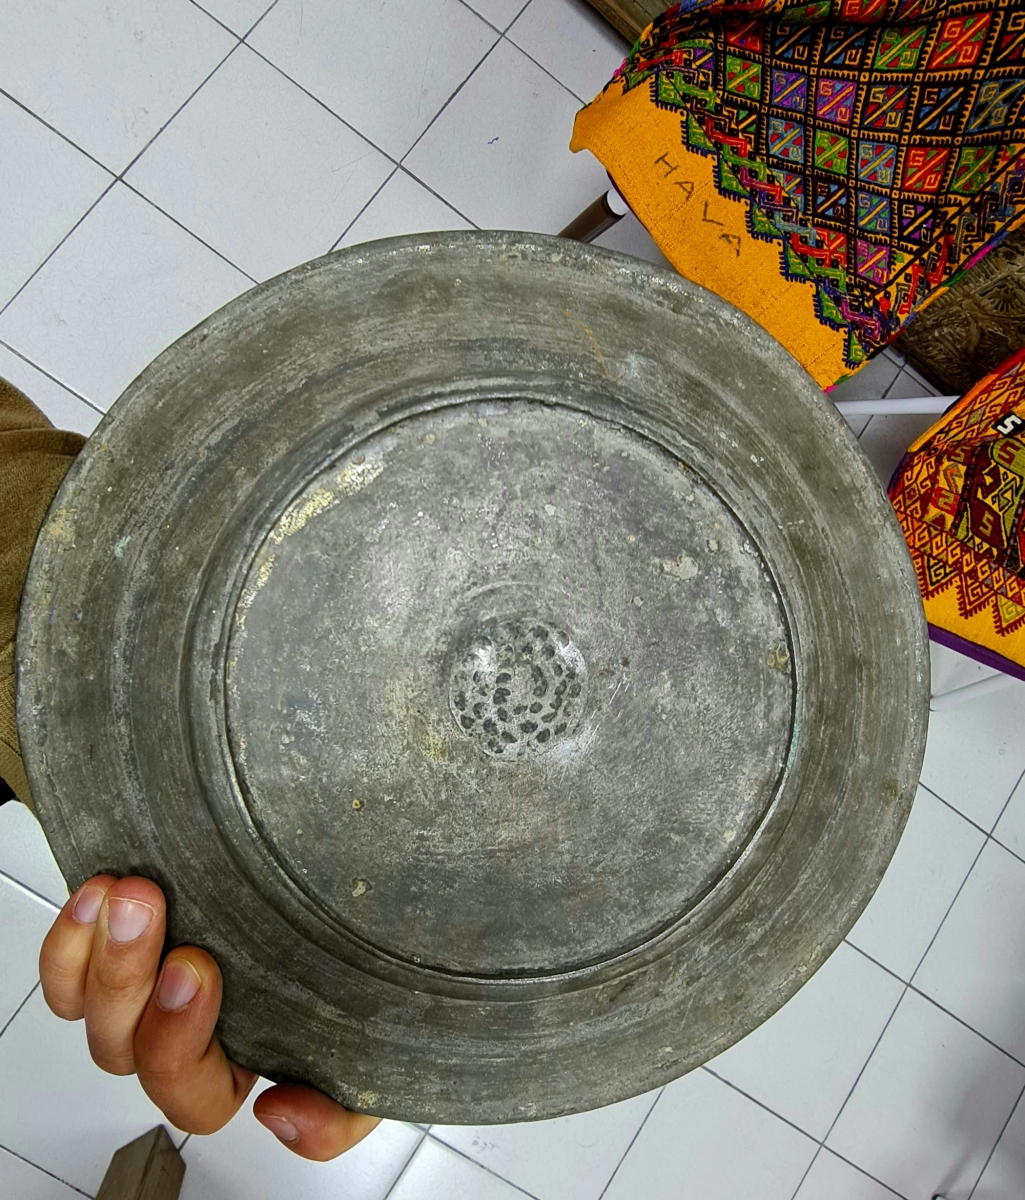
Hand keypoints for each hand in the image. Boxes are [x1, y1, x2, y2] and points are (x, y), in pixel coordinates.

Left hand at [39, 875, 379, 1159]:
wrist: (352, 879)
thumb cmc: (361, 959)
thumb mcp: (374, 1048)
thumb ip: (343, 1108)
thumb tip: (282, 1114)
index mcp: (240, 1067)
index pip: (195, 1097)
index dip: (181, 1043)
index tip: (197, 973)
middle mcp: (184, 1038)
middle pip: (129, 1046)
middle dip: (129, 980)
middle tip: (147, 913)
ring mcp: (145, 994)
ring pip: (93, 1009)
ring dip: (100, 954)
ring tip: (126, 895)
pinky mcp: (116, 950)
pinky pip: (67, 971)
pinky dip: (71, 939)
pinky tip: (98, 895)